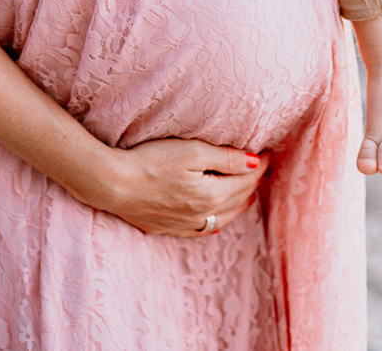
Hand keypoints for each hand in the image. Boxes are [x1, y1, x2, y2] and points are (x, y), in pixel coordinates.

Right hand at [97, 138, 268, 236]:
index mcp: (212, 195)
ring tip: (248, 191)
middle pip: (237, 199)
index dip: (259, 165)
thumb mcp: (191, 152)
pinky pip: (203, 228)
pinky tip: (217, 218)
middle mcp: (203, 215)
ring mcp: (185, 225)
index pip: (245, 180)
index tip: (268, 152)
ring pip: (223, 217)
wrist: (114, 184)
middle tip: (261, 167)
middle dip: (253, 182)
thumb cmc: (150, 161)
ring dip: (239, 203)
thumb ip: (225, 158)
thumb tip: (255, 163)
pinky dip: (217, 220)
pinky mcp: (168, 228)